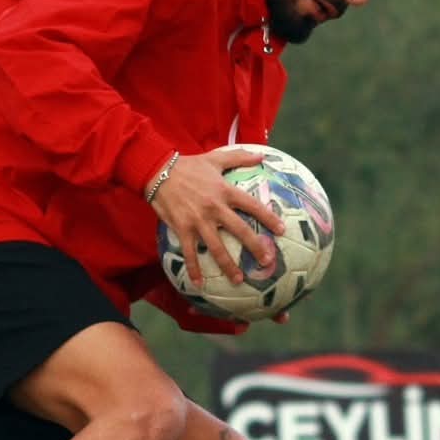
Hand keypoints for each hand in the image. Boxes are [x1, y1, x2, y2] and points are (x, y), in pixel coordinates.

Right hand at [148, 147, 284, 288]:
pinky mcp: (182, 228)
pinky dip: (194, 269)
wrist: (158, 170)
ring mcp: (198, 220)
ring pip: (217, 247)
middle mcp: (215, 208)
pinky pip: (190, 252)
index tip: (281, 230)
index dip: (268, 218)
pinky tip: (199, 283)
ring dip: (228, 265)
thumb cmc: (188, 165)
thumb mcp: (215, 158)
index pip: (252, 206)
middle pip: (240, 230)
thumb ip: (239, 157)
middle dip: (255, 247)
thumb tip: (261, 156)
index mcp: (225, 191)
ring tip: (238, 280)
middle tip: (267, 262)